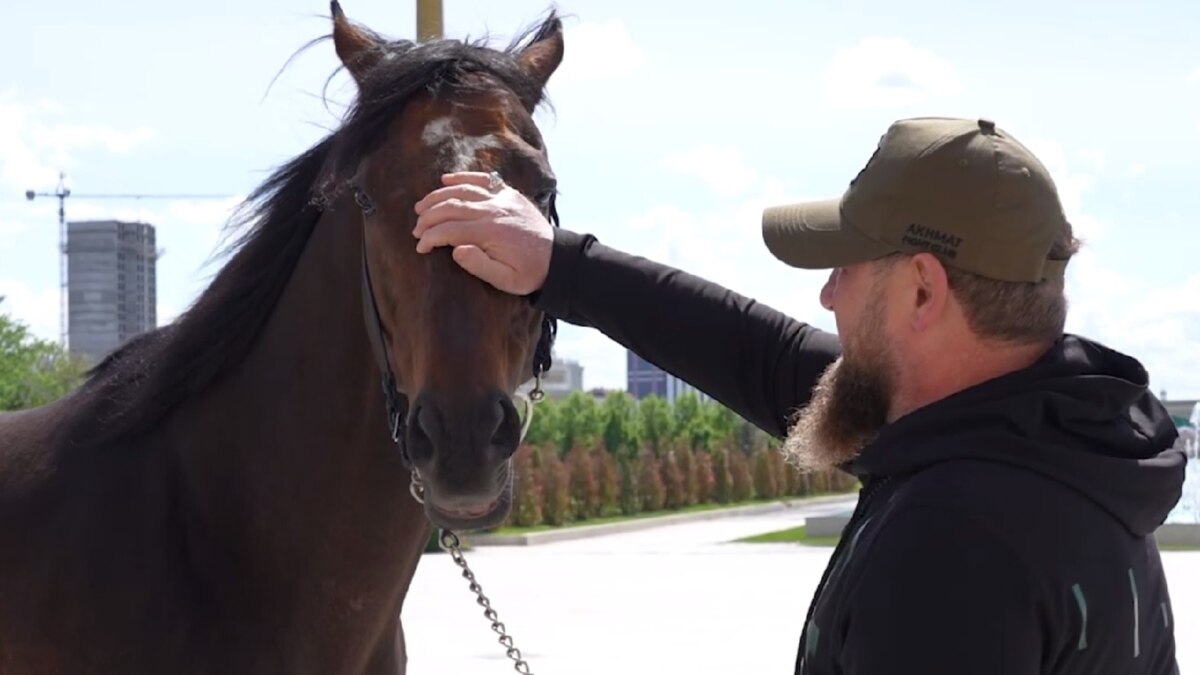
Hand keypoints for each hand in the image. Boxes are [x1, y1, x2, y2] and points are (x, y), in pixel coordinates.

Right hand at [412, 172, 553, 295]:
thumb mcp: (506, 280)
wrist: (557, 258)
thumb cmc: (529, 273)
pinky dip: (462, 177)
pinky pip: (482, 179)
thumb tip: (456, 250)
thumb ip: (479, 266)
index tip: (420, 247)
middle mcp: (494, 210)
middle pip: (450, 206)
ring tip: (421, 207)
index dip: (430, 237)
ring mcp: (502, 198)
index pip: (449, 230)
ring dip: (438, 196)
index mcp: (491, 232)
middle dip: (428, 217)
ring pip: (462, 190)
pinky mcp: (509, 193)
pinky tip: (445, 179)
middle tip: (416, 229)